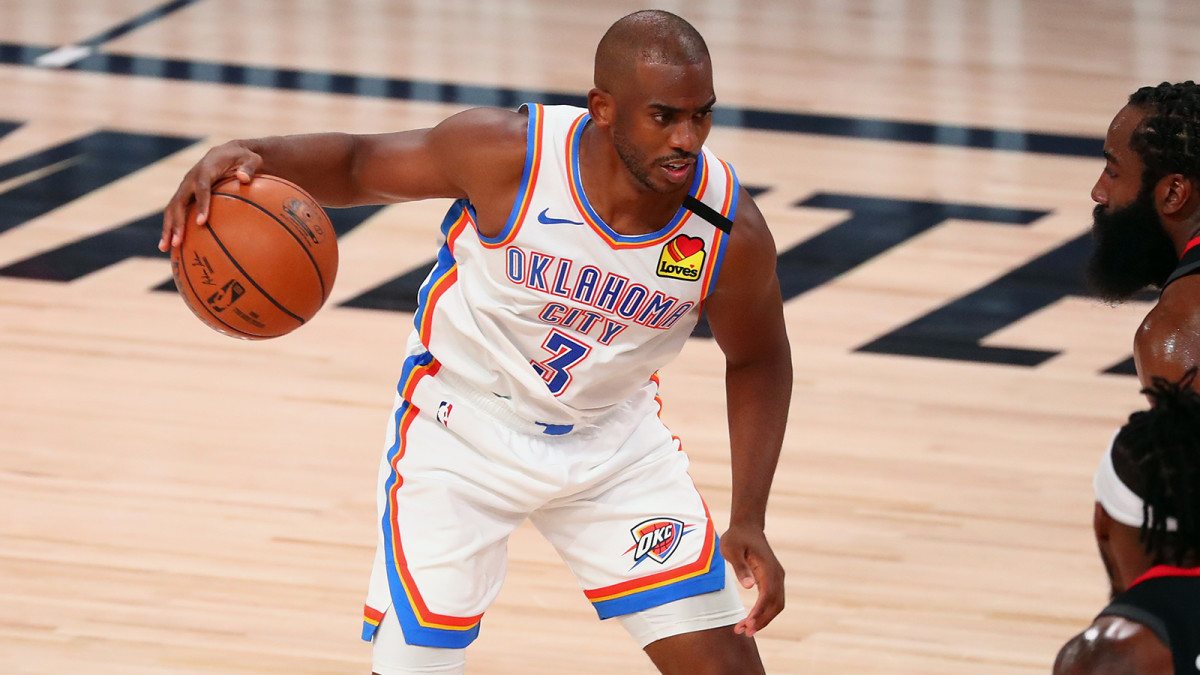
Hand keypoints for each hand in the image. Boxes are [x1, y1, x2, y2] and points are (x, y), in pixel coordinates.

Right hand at [159, 141, 261, 250]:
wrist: (226, 152)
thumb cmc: (242, 158)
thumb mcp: (251, 159)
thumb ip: (249, 167)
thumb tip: (244, 178)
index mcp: (206, 170)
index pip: (202, 188)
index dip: (201, 205)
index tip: (201, 223)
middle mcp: (190, 179)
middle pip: (179, 201)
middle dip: (177, 222)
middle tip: (178, 242)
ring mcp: (185, 187)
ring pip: (172, 208)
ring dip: (168, 228)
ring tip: (165, 248)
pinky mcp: (185, 195)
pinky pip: (176, 212)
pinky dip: (171, 227)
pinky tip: (172, 246)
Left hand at [720, 523, 783, 637]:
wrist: (747, 527)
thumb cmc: (737, 537)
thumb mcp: (731, 549)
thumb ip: (740, 567)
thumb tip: (749, 586)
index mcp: (768, 568)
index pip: (767, 595)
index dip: (759, 612)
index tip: (748, 624)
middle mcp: (777, 575)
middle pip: (775, 604)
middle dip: (762, 620)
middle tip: (744, 632)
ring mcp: (776, 578)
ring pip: (776, 605)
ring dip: (764, 619)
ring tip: (745, 630)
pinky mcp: (772, 580)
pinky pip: (772, 600)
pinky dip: (764, 612)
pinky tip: (751, 620)